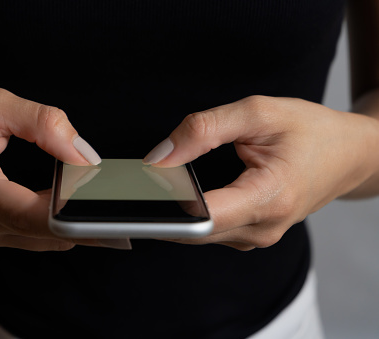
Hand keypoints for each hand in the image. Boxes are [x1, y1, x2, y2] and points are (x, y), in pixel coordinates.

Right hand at [0, 88, 111, 250]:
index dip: (71, 213)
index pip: (29, 215)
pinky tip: (67, 206)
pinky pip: (27, 237)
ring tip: (93, 199)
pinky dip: (51, 224)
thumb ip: (42, 123)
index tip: (104, 203)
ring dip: (69, 222)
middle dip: (81, 218)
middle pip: (41, 232)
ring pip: (38, 239)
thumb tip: (83, 153)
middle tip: (114, 199)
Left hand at [144, 95, 378, 249]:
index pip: (201, 218)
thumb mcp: (258, 113)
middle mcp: (263, 228)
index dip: (165, 206)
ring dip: (175, 213)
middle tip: (137, 183)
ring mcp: (258, 236)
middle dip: (162, 209)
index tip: (139, 189)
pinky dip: (192, 215)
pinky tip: (183, 194)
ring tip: (160, 185)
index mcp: (269, 198)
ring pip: (199, 234)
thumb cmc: (311, 131)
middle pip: (193, 231)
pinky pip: (212, 230)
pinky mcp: (252, 234)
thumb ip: (204, 130)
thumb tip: (158, 156)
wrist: (348, 155)